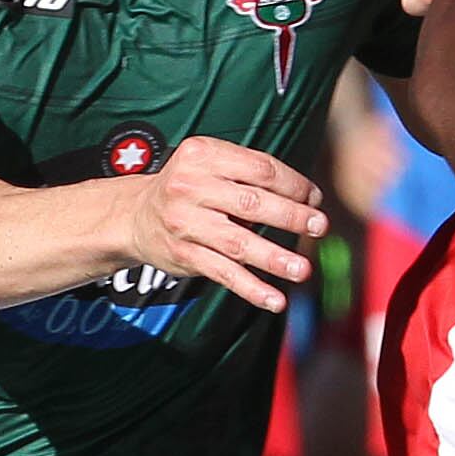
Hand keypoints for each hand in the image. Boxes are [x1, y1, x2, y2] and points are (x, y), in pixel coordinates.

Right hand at [119, 135, 327, 313]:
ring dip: (274, 258)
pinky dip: (251, 289)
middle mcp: (191, 187)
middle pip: (252, 203)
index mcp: (203, 155)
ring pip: (239, 242)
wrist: (135, 216)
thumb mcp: (210, 164)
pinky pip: (223, 273)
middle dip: (291, 216)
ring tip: (302, 268)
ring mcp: (186, 224)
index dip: (294, 185)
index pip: (260, 169)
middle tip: (319, 227)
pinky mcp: (184, 255)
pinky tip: (275, 300)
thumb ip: (250, 173)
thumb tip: (307, 198)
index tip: (315, 199)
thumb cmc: (188, 188)